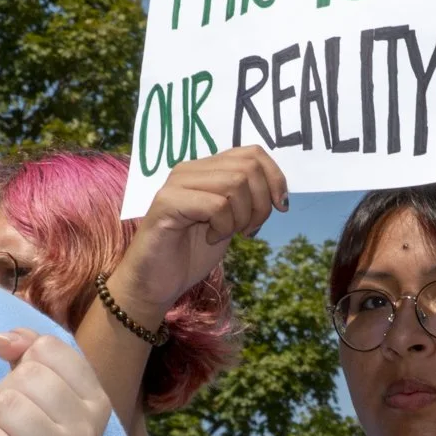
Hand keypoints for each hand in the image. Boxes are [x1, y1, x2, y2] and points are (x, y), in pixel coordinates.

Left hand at [0, 330, 112, 435]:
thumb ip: (27, 350)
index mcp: (97, 401)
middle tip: (11, 422)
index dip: (24, 362)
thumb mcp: (37, 389)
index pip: (48, 349)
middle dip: (6, 393)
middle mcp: (89, 431)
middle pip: (27, 375)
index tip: (28, 390)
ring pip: (6, 405)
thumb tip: (1, 340)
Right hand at [109, 148, 289, 321]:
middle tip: (249, 230)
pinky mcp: (167, 202)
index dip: (275, 178)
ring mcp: (176, 183)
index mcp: (206, 169)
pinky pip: (216, 205)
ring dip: (241, 217)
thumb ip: (247, 199)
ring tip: (226, 234)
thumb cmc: (190, 254)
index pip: (253, 153)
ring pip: (235, 184)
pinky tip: (210, 238)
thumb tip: (277, 189)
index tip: (281, 207)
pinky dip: (223, 226)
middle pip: (248, 168)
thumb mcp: (230, 221)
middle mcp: (190, 169)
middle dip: (261, 203)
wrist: (154, 283)